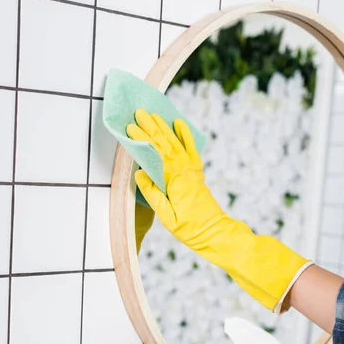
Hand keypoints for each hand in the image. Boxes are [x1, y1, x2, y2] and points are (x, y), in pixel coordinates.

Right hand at [127, 110, 309, 311]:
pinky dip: (185, 135)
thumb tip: (140, 174)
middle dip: (151, 127)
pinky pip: (191, 150)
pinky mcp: (197, 173)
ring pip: (176, 143)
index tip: (130, 128)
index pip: (156, 154)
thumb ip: (153, 194)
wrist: (214, 232)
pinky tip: (179, 123)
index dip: (143, 140)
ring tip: (153, 113)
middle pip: (165, 144)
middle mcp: (184, 171)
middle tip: (138, 112)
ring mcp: (192, 170)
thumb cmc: (188, 228)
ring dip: (164, 128)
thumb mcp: (166, 217)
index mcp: (174, 180)